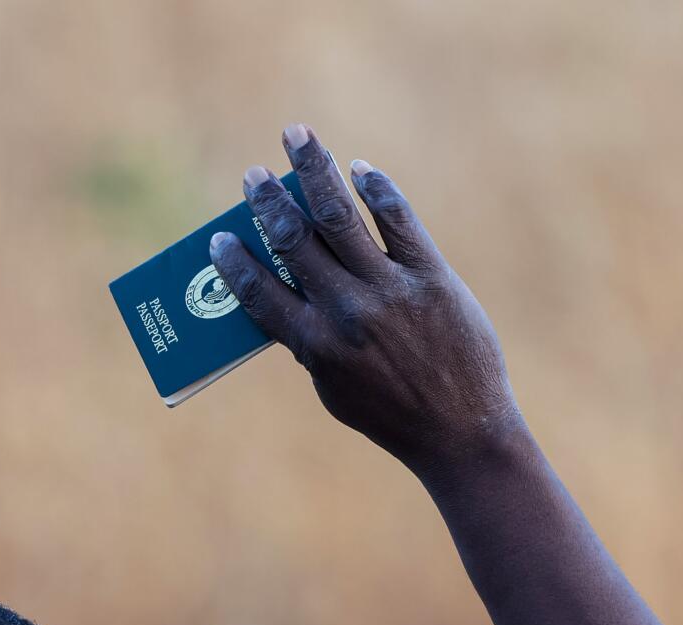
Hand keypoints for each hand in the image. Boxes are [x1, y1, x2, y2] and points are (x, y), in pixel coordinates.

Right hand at [209, 125, 520, 470]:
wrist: (462, 430)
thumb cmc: (391, 414)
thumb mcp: (335, 389)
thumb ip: (308, 344)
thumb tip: (283, 294)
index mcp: (316, 346)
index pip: (260, 294)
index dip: (235, 263)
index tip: (220, 238)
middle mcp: (348, 313)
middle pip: (295, 242)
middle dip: (269, 202)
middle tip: (253, 174)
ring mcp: (391, 291)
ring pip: (341, 217)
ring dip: (313, 172)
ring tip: (296, 136)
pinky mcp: (432, 277)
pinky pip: (400, 221)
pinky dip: (376, 189)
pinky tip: (358, 169)